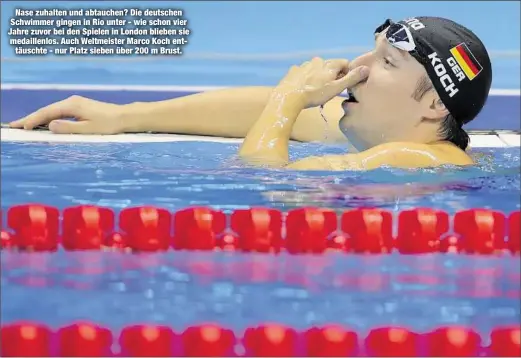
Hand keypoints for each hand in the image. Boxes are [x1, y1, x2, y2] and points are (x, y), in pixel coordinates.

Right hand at [8, 95, 126, 133]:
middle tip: (14, 125)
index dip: (33, 120)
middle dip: (30, 118)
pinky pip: (59, 112)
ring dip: (38, 118)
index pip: (47, 113)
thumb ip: (68, 128)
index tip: (21, 127)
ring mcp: (75, 103)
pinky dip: (49, 117)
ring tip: (25, 125)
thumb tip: (50, 125)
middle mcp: (71, 101)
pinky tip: (44, 123)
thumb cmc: (108, 124)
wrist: (124, 116)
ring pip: (52, 111)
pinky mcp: (79, 107)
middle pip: (46, 110)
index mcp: (71, 106)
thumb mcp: (88, 129)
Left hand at [278, 57, 368, 107]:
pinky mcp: (293, 70)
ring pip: (317, 68)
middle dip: (333, 76)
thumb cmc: (315, 94)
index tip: (343, 85)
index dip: (347, 74)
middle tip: (329, 90)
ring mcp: (304, 64)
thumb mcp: (336, 88)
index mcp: (329, 64)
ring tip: (316, 91)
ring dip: (319, 76)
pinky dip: (306, 78)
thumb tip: (366, 69)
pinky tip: (304, 88)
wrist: (289, 97)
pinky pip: (304, 72)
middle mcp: (317, 60)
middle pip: (330, 66)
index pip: (344, 63)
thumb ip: (351, 78)